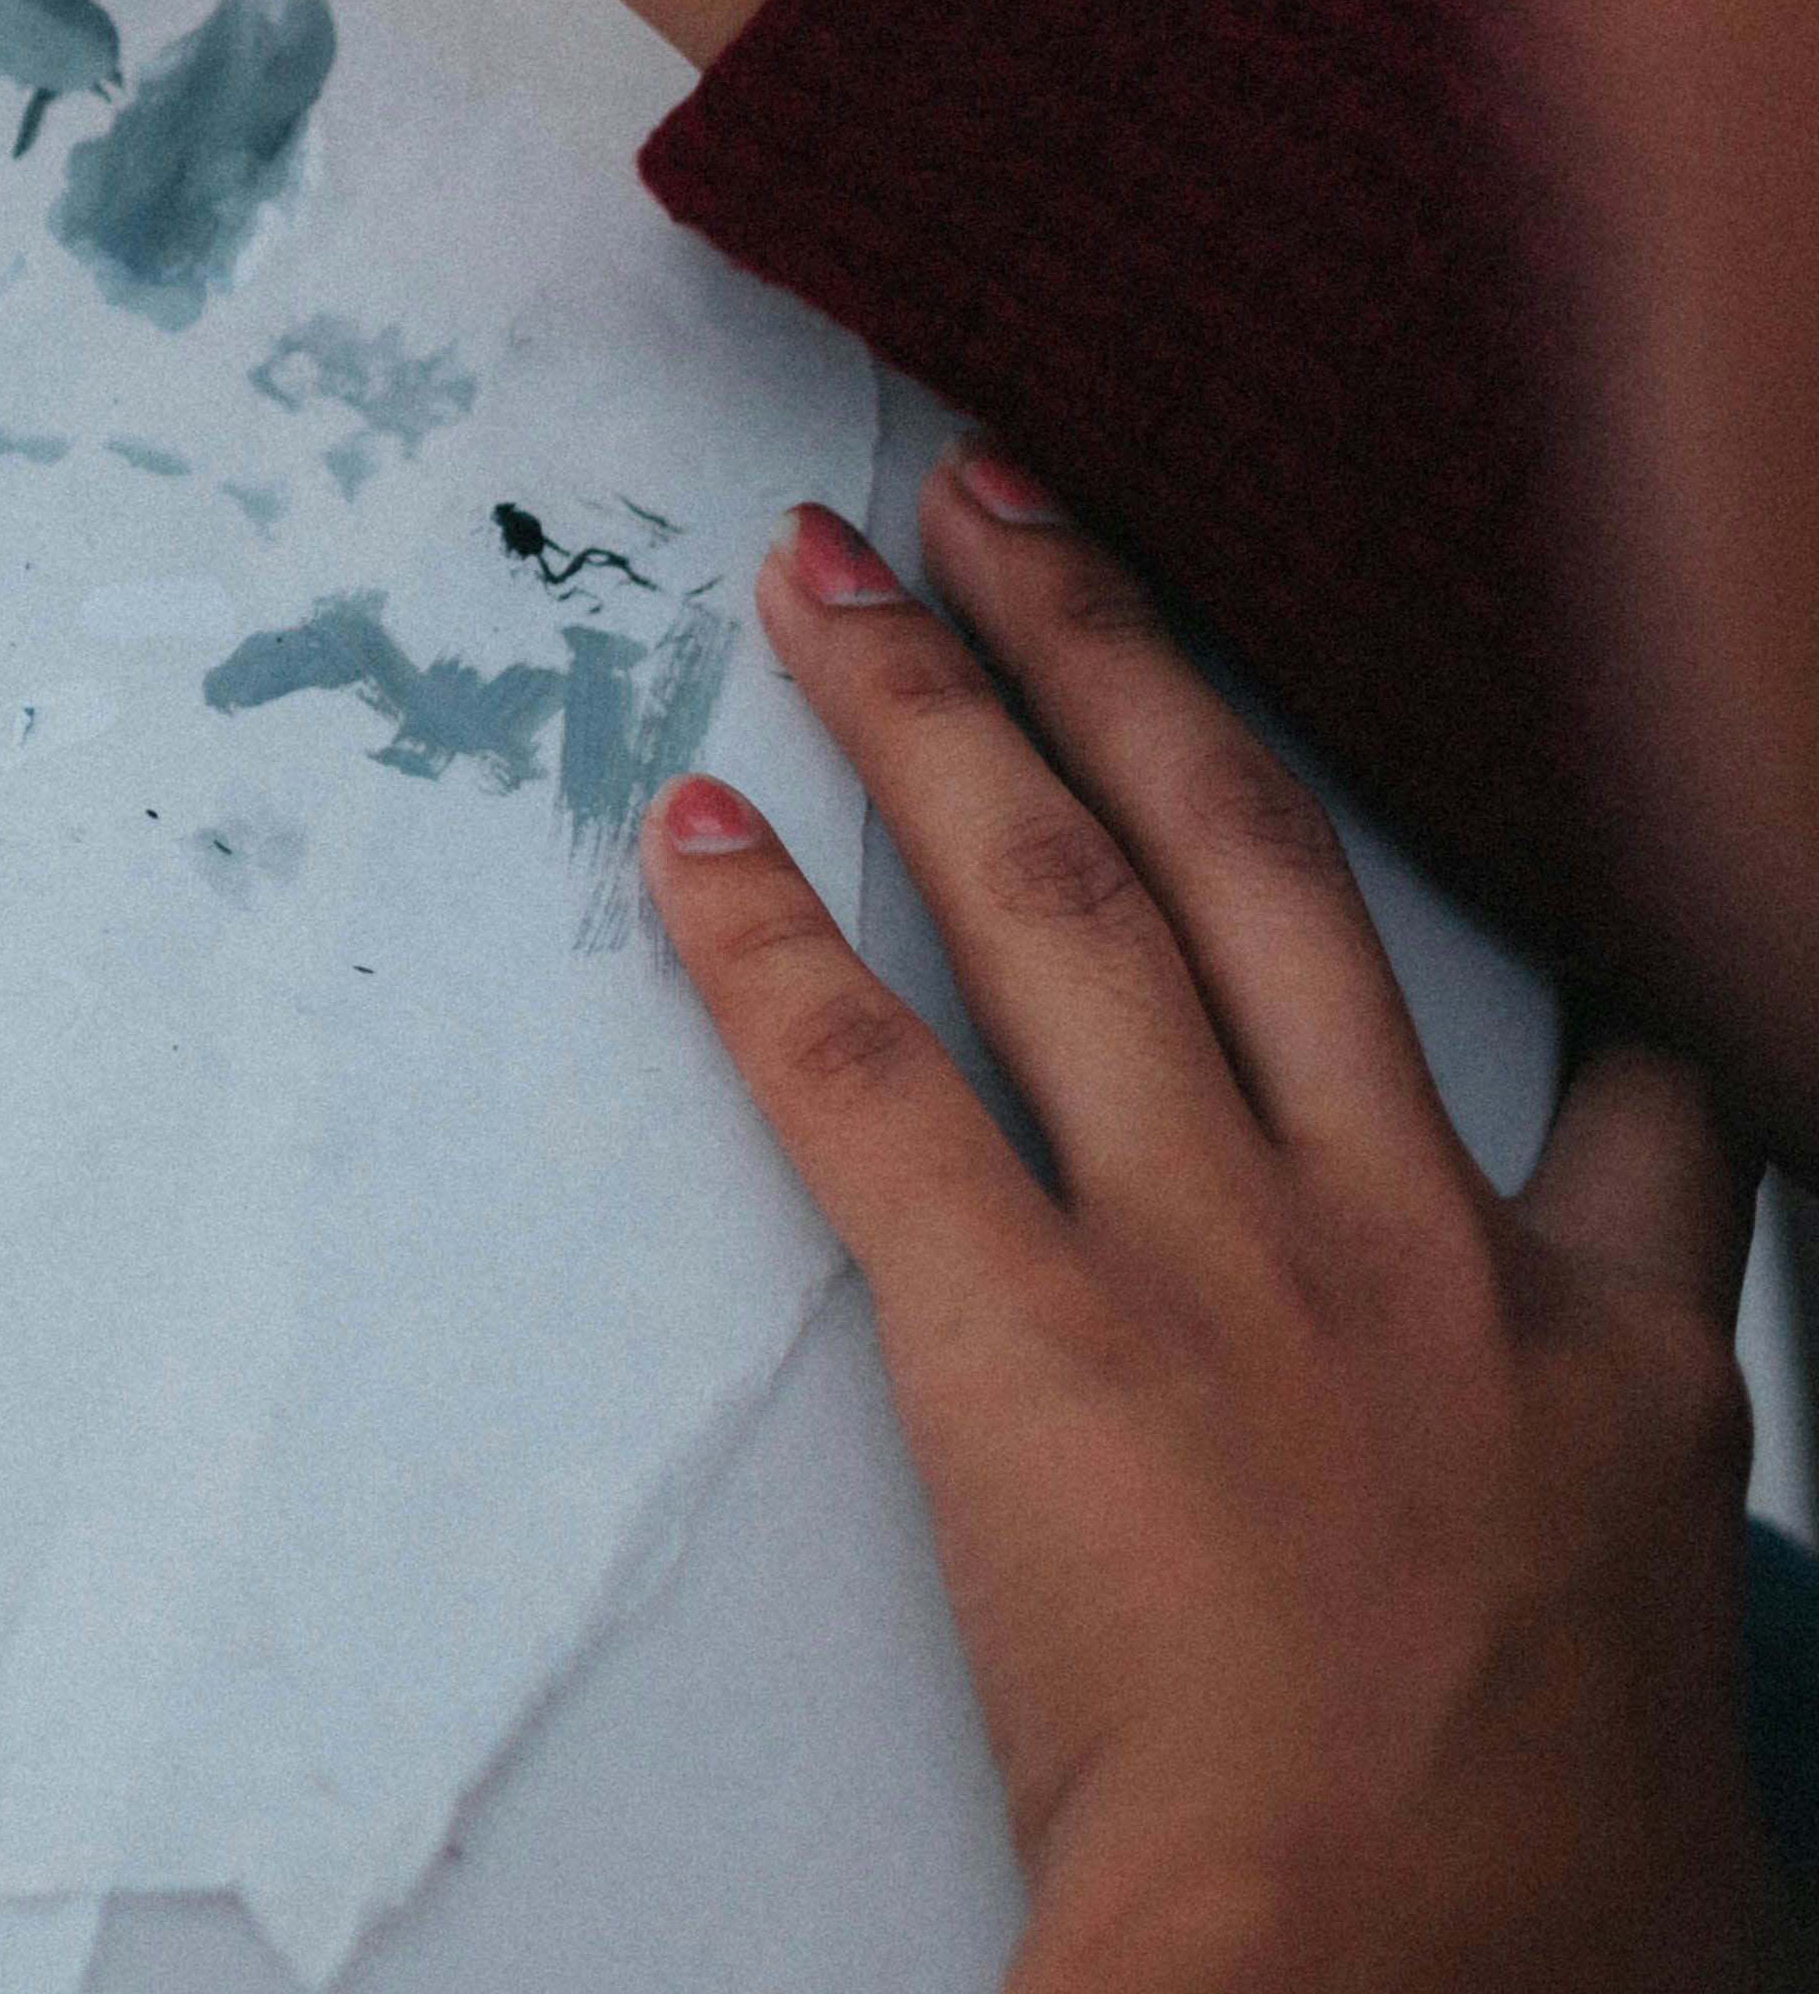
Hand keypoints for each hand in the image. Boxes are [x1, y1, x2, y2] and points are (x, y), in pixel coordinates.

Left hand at [645, 458, 1766, 1992]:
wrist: (1415, 1983)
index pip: (1645, 1099)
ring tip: (838, 569)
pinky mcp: (1021, 1340)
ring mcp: (1219, 1272)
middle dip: (1138, 662)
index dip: (1568, 943)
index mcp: (1621, 1363)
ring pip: (1065, 905)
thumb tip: (1567, 1628)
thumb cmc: (1556, 1923)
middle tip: (1028, 510)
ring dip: (939, 710)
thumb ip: (1611, 1578)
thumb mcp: (1667, 1699)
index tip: (1489, 802)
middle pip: (1268, 870)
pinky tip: (691, 825)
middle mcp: (1421, 1254)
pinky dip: (762, 943)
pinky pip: (863, 1083)